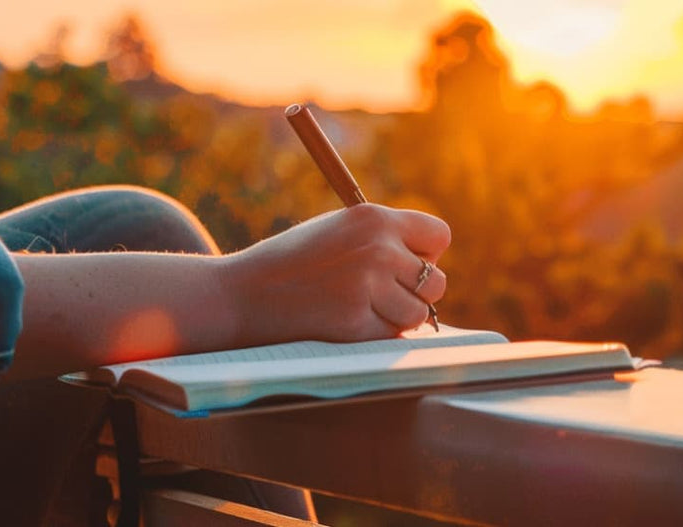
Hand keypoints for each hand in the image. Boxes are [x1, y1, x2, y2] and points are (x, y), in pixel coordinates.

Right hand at [219, 204, 450, 343]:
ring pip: (419, 314)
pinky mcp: (356, 323)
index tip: (404, 264)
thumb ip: (384, 239)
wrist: (242, 294)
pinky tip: (342, 321)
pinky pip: (391, 336)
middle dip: (415, 292)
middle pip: (437, 281)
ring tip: (358, 307)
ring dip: (397, 318)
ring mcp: (368, 287)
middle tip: (377, 293)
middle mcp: (378, 249)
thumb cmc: (293, 263)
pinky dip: (374, 335)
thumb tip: (431, 264)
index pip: (439, 236)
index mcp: (374, 218)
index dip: (425, 254)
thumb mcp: (339, 230)